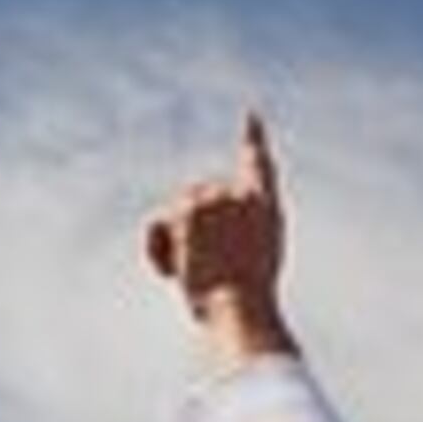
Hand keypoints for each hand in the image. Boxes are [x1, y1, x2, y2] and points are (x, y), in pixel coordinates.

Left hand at [145, 112, 296, 361]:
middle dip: (188, 231)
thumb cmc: (249, 305)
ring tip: (192, 276)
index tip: (250, 113)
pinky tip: (174, 271)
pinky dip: (157, 250)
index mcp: (265, 208)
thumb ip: (240, 246)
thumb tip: (222, 260)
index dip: (253, 137)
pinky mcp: (188, 208)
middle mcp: (241, 195)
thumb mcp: (253, 273)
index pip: (258, 164)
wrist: (238, 308)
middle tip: (199, 272)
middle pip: (195, 199)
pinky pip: (157, 224)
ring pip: (173, 214)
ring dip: (173, 246)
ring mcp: (214, 198)